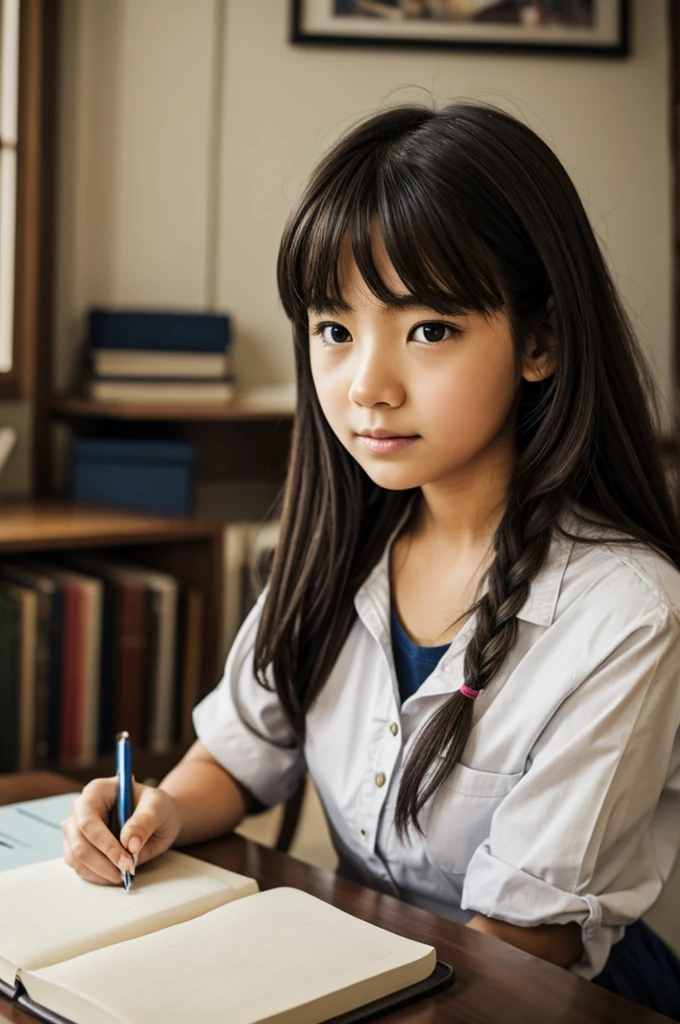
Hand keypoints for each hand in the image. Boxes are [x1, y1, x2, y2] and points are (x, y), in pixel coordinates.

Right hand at [61, 776, 181, 885]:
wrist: (157, 818)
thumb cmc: (156, 807)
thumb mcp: (158, 807)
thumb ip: (144, 821)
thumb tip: (130, 844)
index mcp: (97, 790)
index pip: (89, 821)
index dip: (105, 844)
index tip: (126, 861)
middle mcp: (80, 808)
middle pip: (79, 843)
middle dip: (103, 863)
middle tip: (128, 871)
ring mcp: (75, 829)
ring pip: (75, 858)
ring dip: (100, 873)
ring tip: (124, 874)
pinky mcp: (76, 847)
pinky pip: (79, 867)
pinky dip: (96, 876)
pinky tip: (115, 874)